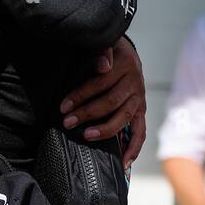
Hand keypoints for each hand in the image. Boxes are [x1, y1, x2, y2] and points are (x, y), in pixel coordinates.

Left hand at [58, 36, 146, 166]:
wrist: (124, 51)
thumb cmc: (106, 50)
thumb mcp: (103, 43)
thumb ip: (101, 51)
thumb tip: (102, 66)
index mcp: (125, 64)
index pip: (101, 83)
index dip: (81, 95)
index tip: (63, 106)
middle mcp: (135, 82)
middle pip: (111, 102)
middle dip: (87, 113)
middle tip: (67, 122)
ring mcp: (139, 97)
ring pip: (124, 116)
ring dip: (105, 129)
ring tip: (86, 136)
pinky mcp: (141, 110)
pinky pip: (141, 131)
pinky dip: (134, 147)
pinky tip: (124, 161)